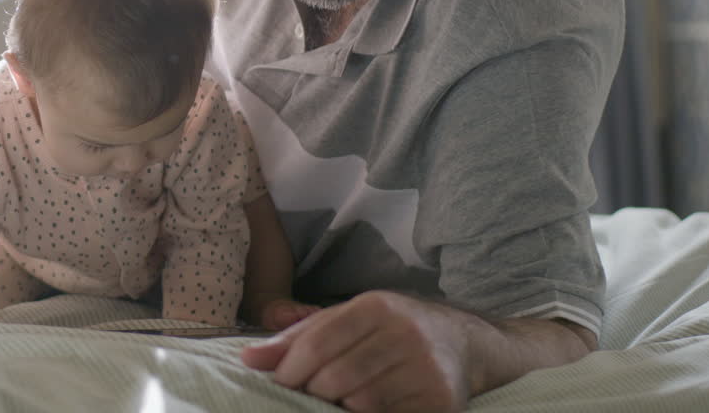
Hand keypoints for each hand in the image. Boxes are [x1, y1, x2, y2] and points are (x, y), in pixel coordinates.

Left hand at [242, 290, 476, 412]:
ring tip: (341, 402)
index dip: (290, 370)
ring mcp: (425, 366)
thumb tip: (247, 359)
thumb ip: (297, 339)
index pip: (318, 344)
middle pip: (335, 377)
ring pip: (360, 401)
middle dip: (314, 393)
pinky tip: (365, 409)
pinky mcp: (440, 398)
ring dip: (341, 408)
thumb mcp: (346, 320)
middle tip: (312, 396)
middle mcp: (403, 332)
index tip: (282, 384)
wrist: (461, 342)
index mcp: (375, 306)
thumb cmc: (389, 331)